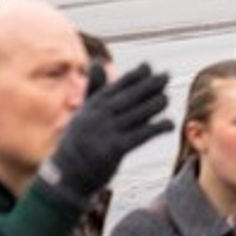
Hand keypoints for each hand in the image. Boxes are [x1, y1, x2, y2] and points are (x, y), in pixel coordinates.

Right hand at [39, 63, 171, 205]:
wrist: (67, 176)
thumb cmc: (79, 140)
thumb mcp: (83, 113)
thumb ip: (94, 88)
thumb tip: (97, 60)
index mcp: (91, 107)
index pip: (115, 86)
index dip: (133, 76)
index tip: (148, 67)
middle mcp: (98, 117)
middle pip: (128, 97)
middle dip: (149, 85)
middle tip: (166, 76)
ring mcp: (106, 133)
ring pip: (137, 114)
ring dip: (155, 105)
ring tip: (166, 98)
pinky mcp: (114, 150)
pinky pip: (141, 135)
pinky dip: (157, 128)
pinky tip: (168, 124)